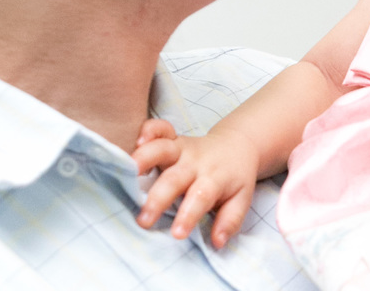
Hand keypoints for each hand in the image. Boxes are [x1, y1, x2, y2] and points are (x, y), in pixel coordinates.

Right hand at [131, 118, 259, 247]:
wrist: (238, 144)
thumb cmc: (234, 178)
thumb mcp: (241, 200)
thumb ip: (230, 220)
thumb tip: (217, 242)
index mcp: (214, 179)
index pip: (201, 197)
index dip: (188, 215)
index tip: (176, 234)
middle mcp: (196, 162)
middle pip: (174, 178)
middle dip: (158, 199)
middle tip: (143, 220)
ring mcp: (182, 147)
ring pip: (162, 148)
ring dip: (144, 158)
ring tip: (127, 172)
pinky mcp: (173, 138)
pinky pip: (159, 128)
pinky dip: (147, 131)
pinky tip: (136, 142)